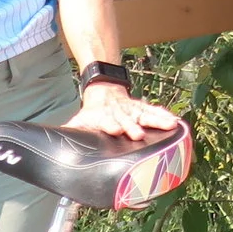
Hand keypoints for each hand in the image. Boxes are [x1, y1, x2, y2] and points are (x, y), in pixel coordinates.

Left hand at [65, 83, 185, 141]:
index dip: (112, 125)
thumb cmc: (94, 112)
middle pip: (127, 119)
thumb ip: (72, 131)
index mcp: (105, 117)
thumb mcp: (81, 120)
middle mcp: (120, 113)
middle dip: (133, 126)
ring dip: (156, 120)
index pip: (108, 121)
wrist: (104, 90)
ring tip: (169, 125)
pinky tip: (175, 121)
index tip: (116, 130)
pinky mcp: (142, 108)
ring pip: (145, 114)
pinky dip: (164, 115)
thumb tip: (56, 141)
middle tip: (139, 134)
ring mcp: (133, 110)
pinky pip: (155, 111)